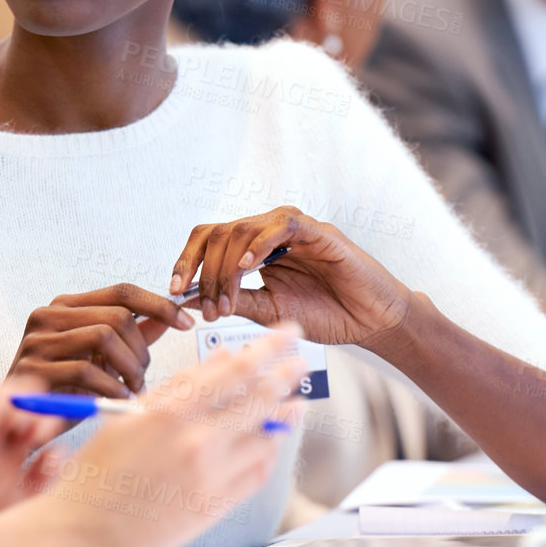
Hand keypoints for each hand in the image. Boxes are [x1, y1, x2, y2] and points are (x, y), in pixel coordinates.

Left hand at [0, 386, 63, 546]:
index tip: (2, 414)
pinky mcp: (27, 508)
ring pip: (38, 435)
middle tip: (31, 427)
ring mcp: (7, 482)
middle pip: (15, 409)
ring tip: (43, 441)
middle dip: (30, 405)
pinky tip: (50, 474)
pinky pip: (52, 473)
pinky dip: (59, 463)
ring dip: (47, 425)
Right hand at [9, 284, 194, 398]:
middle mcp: (48, 315)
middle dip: (142, 350)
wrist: (21, 423)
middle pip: (117, 316)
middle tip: (144, 377)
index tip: (186, 322)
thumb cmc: (64, 389)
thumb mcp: (103, 358)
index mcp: (66, 306)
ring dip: (129, 368)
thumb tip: (169, 316)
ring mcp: (37, 340)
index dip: (159, 305)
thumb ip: (133, 335)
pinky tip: (116, 400)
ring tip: (131, 389)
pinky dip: (111, 387)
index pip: (122, 291)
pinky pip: (86, 370)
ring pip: (104, 337)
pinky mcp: (33, 368)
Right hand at [36, 327, 307, 546]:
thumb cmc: (96, 474)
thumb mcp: (128, 416)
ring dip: (286, 414)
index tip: (286, 335)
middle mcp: (196, 440)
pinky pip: (257, 473)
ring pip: (266, 435)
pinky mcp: (215, 508)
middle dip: (287, 373)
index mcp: (171, 411)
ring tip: (296, 401)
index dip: (269, 347)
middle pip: (260, 396)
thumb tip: (218, 363)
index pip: (236, 368)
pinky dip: (269, 453)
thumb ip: (176, 389)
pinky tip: (272, 441)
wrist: (80, 532)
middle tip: (302, 360)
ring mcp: (210, 476)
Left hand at [169, 207, 412, 350]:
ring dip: (224, 268)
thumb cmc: (327, 314)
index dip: (186, 262)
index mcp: (255, 249)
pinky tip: (245, 269)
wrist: (371, 321)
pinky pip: (281, 225)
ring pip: (242, 229)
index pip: (209, 241)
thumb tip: (189, 299)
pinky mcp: (318, 231)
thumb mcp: (268, 312)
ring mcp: (293, 229)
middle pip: (218, 233)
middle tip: (206, 308)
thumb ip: (234, 302)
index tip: (173, 291)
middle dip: (203, 272)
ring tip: (224, 301)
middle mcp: (270, 233)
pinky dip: (258, 245)